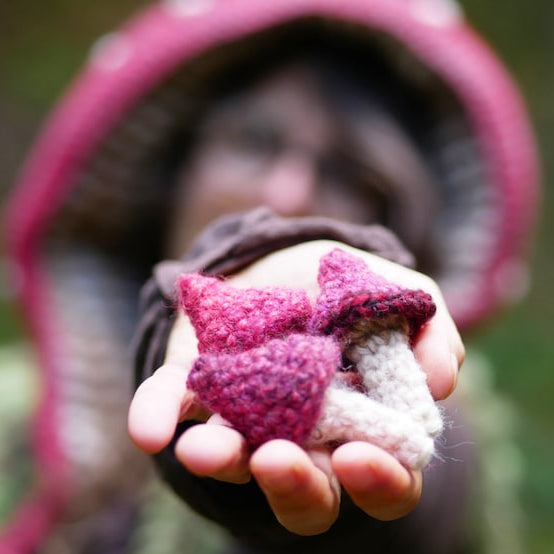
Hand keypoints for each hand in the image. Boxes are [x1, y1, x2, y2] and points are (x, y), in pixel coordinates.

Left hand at [128, 240, 463, 534]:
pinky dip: (158, 416)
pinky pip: (172, 408)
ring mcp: (249, 417)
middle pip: (308, 493)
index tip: (360, 457)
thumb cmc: (358, 289)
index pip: (381, 478)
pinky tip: (151, 428)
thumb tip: (439, 380)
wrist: (298, 259)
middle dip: (297, 485)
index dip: (379, 480)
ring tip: (204, 448)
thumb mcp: (404, 300)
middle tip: (280, 460)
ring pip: (237, 462)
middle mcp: (305, 437)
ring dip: (222, 459)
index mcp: (362, 425)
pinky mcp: (199, 386)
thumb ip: (433, 335)